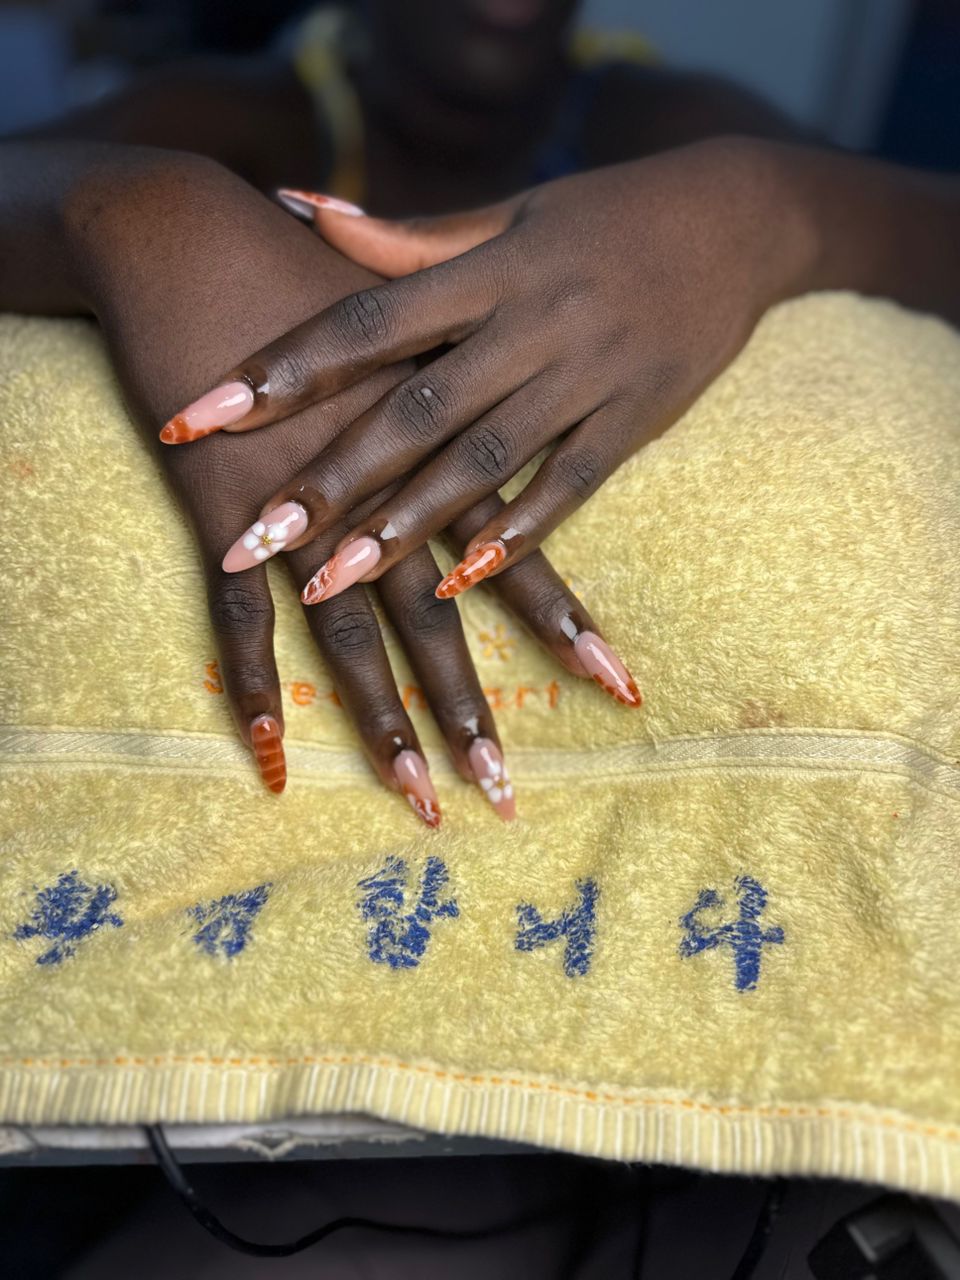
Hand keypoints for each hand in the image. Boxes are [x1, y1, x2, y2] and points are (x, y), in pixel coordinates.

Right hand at [64, 150, 637, 821]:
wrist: (192, 237)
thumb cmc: (308, 273)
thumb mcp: (408, 308)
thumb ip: (469, 368)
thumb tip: (517, 381)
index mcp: (437, 446)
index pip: (516, 549)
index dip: (566, 621)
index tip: (622, 690)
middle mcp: (381, 490)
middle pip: (437, 619)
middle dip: (473, 708)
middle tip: (506, 793)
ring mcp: (301, 507)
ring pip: (352, 637)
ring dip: (385, 721)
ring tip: (420, 797)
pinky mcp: (223, 513)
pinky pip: (239, 620)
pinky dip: (254, 683)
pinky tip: (272, 753)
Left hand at [158, 137, 811, 599]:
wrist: (737, 218)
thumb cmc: (602, 215)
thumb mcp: (505, 213)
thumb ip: (403, 238)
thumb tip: (296, 207)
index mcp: (486, 268)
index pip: (365, 319)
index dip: (283, 367)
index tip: (202, 414)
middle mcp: (530, 321)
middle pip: (413, 408)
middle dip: (329, 478)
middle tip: (255, 540)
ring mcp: (587, 373)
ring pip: (483, 459)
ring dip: (408, 525)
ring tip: (336, 582)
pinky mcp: (636, 419)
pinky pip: (570, 485)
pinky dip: (518, 534)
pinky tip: (465, 582)